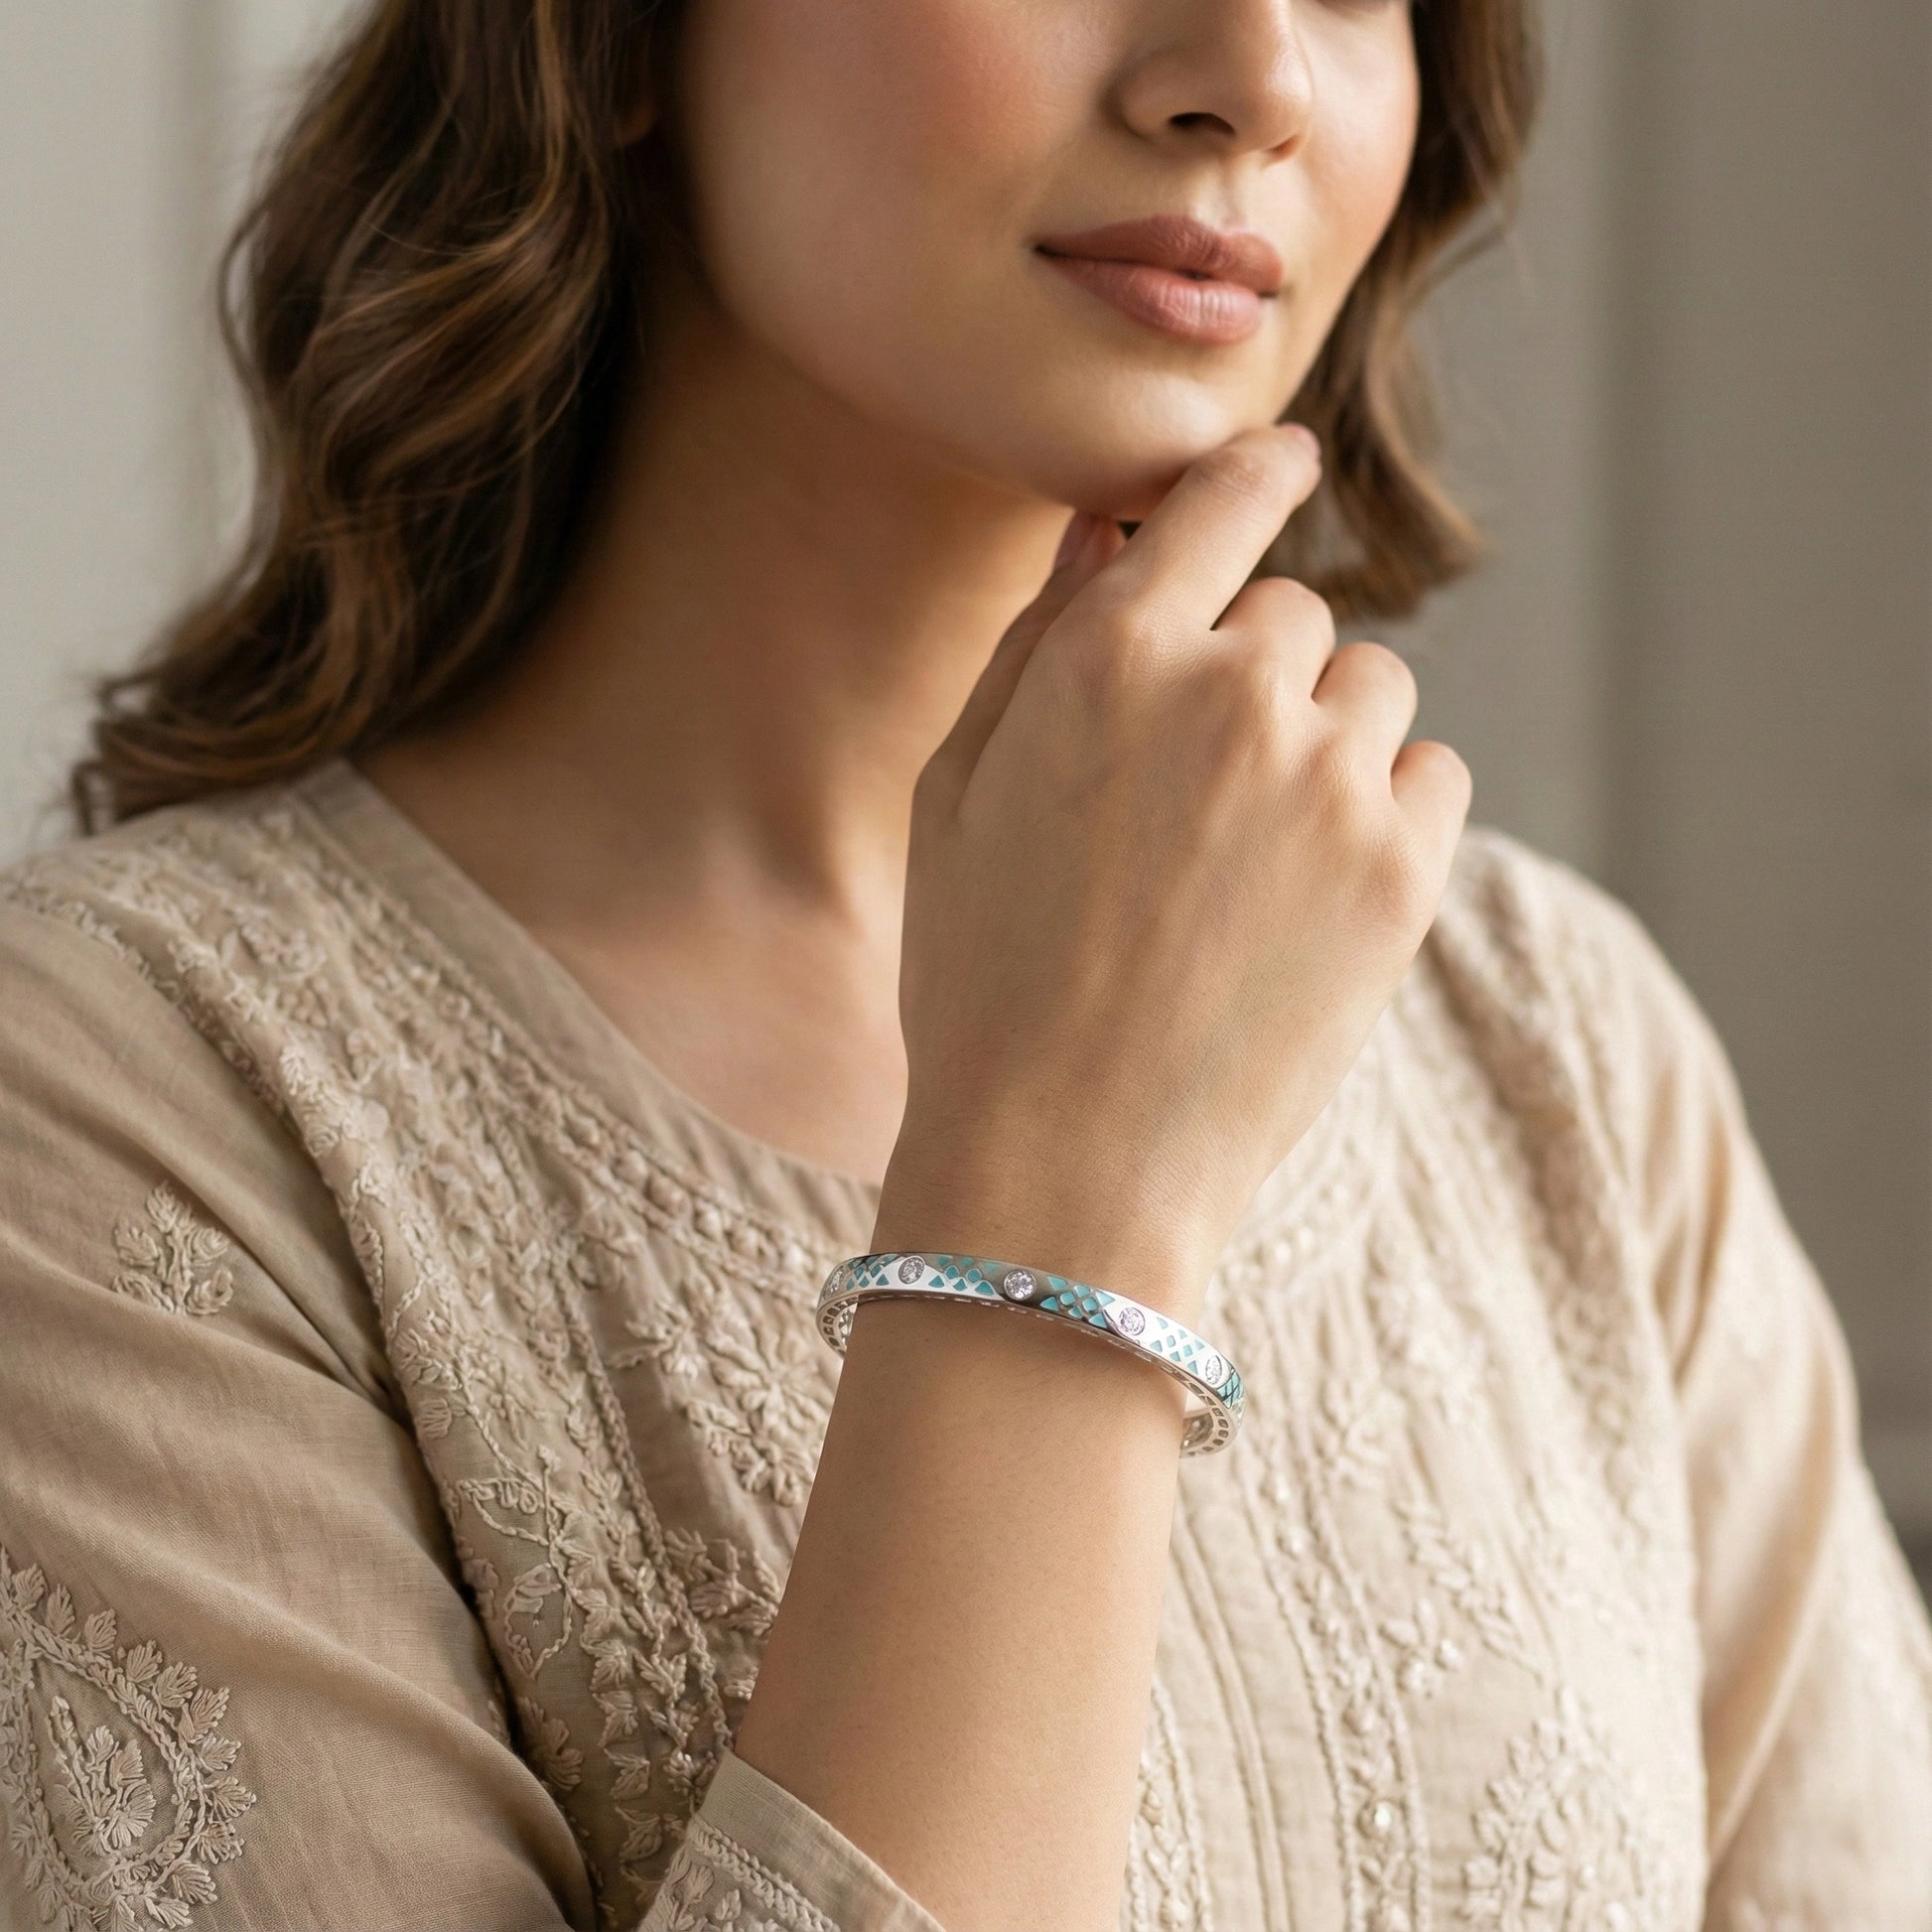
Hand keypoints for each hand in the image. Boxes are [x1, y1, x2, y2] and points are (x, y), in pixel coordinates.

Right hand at [877, 423, 1470, 1315]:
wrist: (1068, 1161)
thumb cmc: (983, 983)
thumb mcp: (956, 799)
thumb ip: (1033, 647)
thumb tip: (1105, 537)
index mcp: (1109, 658)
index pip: (1219, 501)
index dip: (1255, 472)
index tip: (1280, 462)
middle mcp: (1232, 693)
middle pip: (1295, 613)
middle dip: (1255, 672)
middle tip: (1201, 787)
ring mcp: (1328, 782)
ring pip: (1373, 690)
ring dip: (1326, 738)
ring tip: (1255, 853)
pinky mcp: (1402, 873)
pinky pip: (1432, 776)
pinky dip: (1388, 808)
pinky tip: (1314, 886)